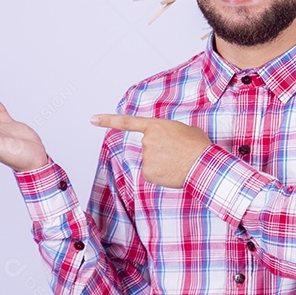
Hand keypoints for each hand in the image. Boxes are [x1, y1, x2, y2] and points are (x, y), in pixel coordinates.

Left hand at [91, 114, 210, 187]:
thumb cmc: (198, 146)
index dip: (108, 120)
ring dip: (162, 163)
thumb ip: (169, 132)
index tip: (93, 119)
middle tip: (177, 153)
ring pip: (151, 161)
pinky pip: (151, 173)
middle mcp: (146, 140)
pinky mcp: (147, 173)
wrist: (203, 164)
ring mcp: (146, 157)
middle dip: (160, 151)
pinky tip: (173, 172)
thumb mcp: (184, 129)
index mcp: (155, 126)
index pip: (127, 122)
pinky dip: (161, 175)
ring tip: (178, 162)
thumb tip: (168, 140)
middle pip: (148, 147)